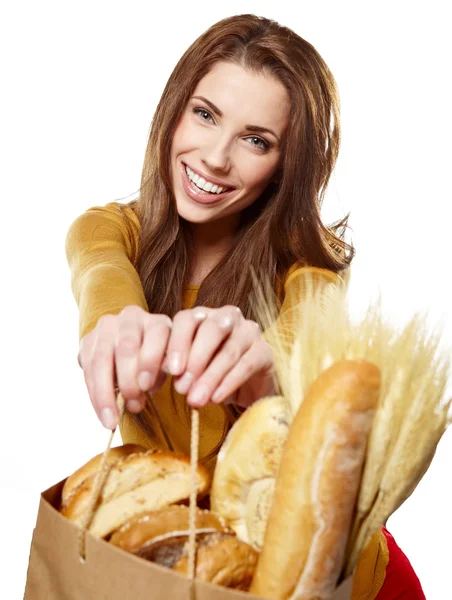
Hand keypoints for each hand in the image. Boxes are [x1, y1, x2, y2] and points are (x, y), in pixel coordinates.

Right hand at [77, 306, 171, 429]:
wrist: (132, 347)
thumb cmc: (156, 361)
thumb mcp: (166, 364)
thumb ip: (161, 372)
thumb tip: (148, 388)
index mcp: (157, 321)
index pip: (156, 334)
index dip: (151, 360)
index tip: (148, 388)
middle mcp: (131, 318)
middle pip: (126, 347)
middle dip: (128, 380)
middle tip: (133, 406)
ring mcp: (107, 326)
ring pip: (102, 359)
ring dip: (106, 393)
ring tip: (112, 420)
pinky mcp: (88, 339)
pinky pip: (88, 368)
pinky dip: (95, 394)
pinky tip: (102, 413)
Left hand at [163, 305, 275, 408]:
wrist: (247, 390)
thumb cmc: (213, 374)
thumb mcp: (190, 369)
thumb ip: (178, 366)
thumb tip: (164, 369)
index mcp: (204, 316)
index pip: (187, 319)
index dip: (177, 343)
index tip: (171, 371)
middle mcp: (228, 316)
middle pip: (211, 329)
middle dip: (195, 359)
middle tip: (182, 388)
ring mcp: (250, 331)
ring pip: (229, 350)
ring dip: (210, 377)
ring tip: (196, 399)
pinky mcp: (266, 351)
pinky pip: (247, 364)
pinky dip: (229, 383)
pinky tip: (216, 398)